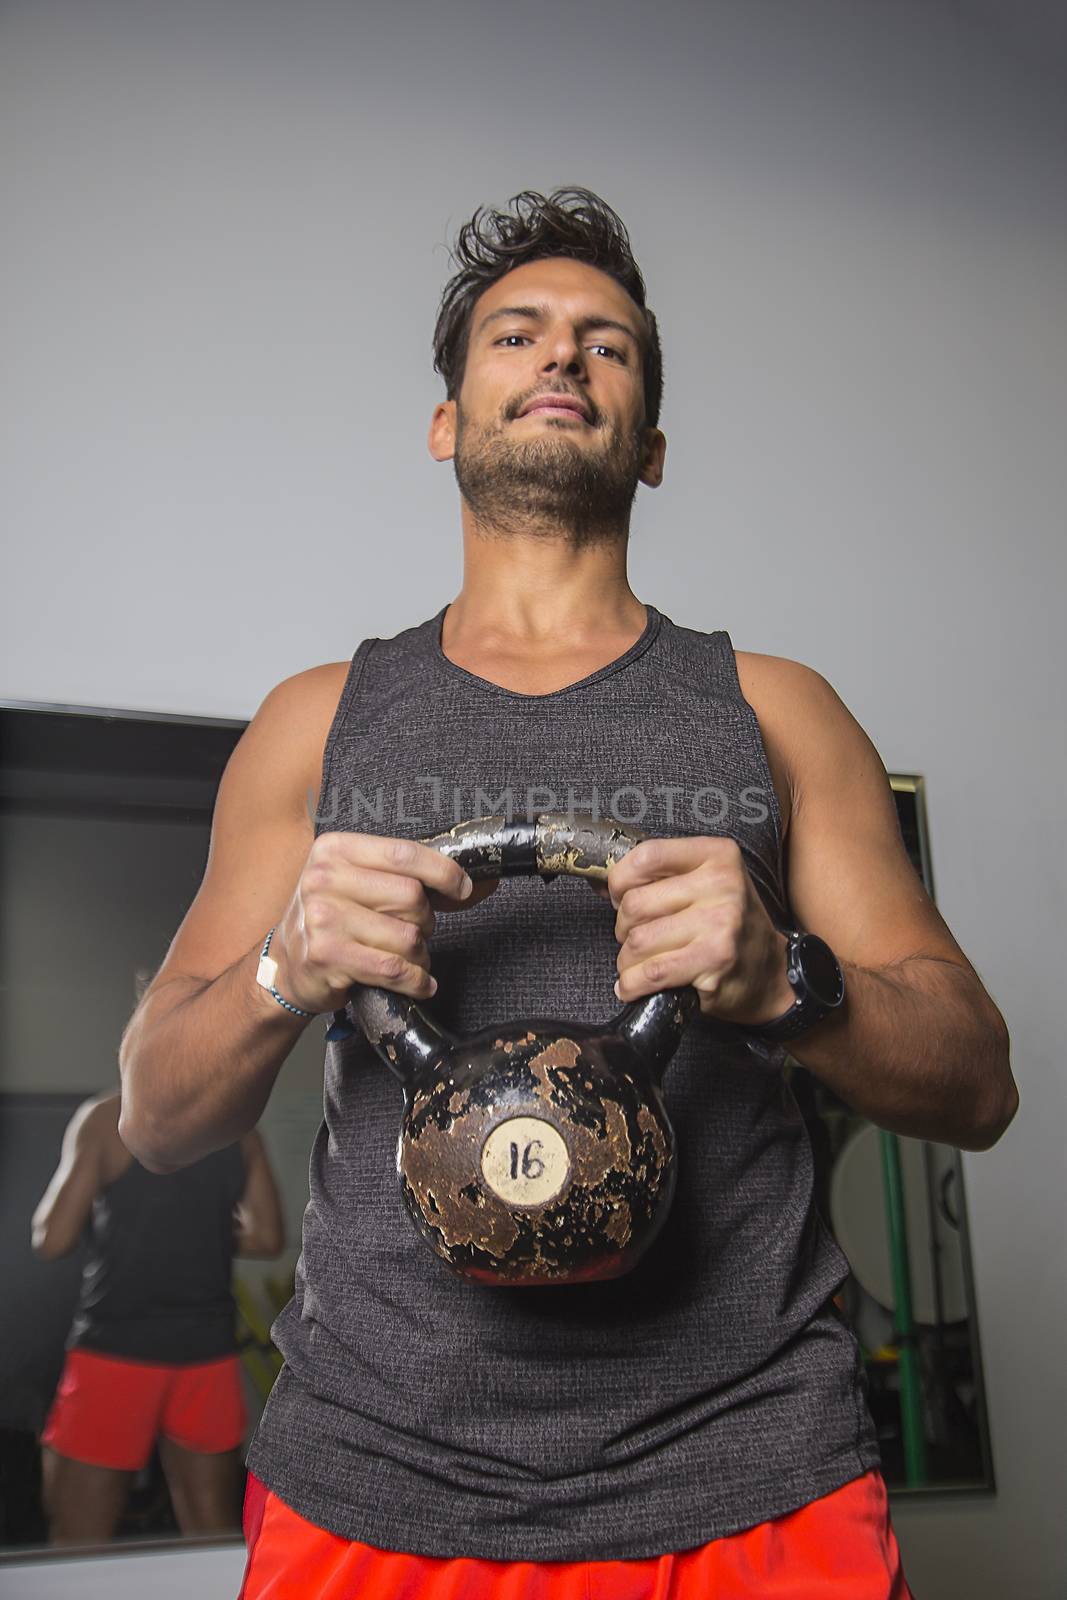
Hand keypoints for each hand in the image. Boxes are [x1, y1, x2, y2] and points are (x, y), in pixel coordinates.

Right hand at [272, 832, 496, 1011]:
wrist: (284, 966)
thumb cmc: (329, 921)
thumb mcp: (355, 884)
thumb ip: (403, 877)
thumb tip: (469, 884)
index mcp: (335, 851)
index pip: (404, 853)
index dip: (442, 872)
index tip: (462, 888)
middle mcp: (324, 879)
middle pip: (411, 896)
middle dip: (426, 920)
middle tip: (415, 932)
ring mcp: (323, 918)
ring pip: (407, 936)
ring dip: (420, 955)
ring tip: (407, 959)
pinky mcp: (328, 955)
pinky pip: (394, 968)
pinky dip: (415, 981)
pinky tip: (416, 982)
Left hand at [605, 836, 794, 1023]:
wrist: (770, 972)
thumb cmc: (729, 927)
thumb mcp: (706, 885)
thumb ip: (660, 877)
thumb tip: (600, 881)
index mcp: (716, 855)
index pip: (646, 856)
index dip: (621, 881)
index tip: (621, 897)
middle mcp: (722, 884)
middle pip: (635, 904)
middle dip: (624, 929)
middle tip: (640, 938)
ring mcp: (720, 923)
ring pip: (638, 941)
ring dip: (628, 962)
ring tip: (644, 964)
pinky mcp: (714, 960)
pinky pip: (650, 972)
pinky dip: (633, 985)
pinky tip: (638, 985)